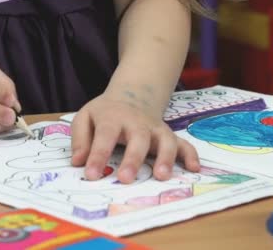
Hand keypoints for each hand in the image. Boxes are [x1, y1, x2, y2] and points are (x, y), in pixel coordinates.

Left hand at [70, 92, 199, 183]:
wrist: (133, 94)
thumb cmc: (106, 113)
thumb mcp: (86, 117)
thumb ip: (80, 139)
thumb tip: (78, 162)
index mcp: (113, 118)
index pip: (104, 136)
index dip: (98, 156)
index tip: (92, 175)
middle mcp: (137, 123)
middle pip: (138, 138)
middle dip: (133, 159)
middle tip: (126, 179)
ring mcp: (155, 129)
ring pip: (165, 140)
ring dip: (165, 158)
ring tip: (161, 176)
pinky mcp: (168, 135)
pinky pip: (183, 143)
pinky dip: (191, 155)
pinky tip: (194, 168)